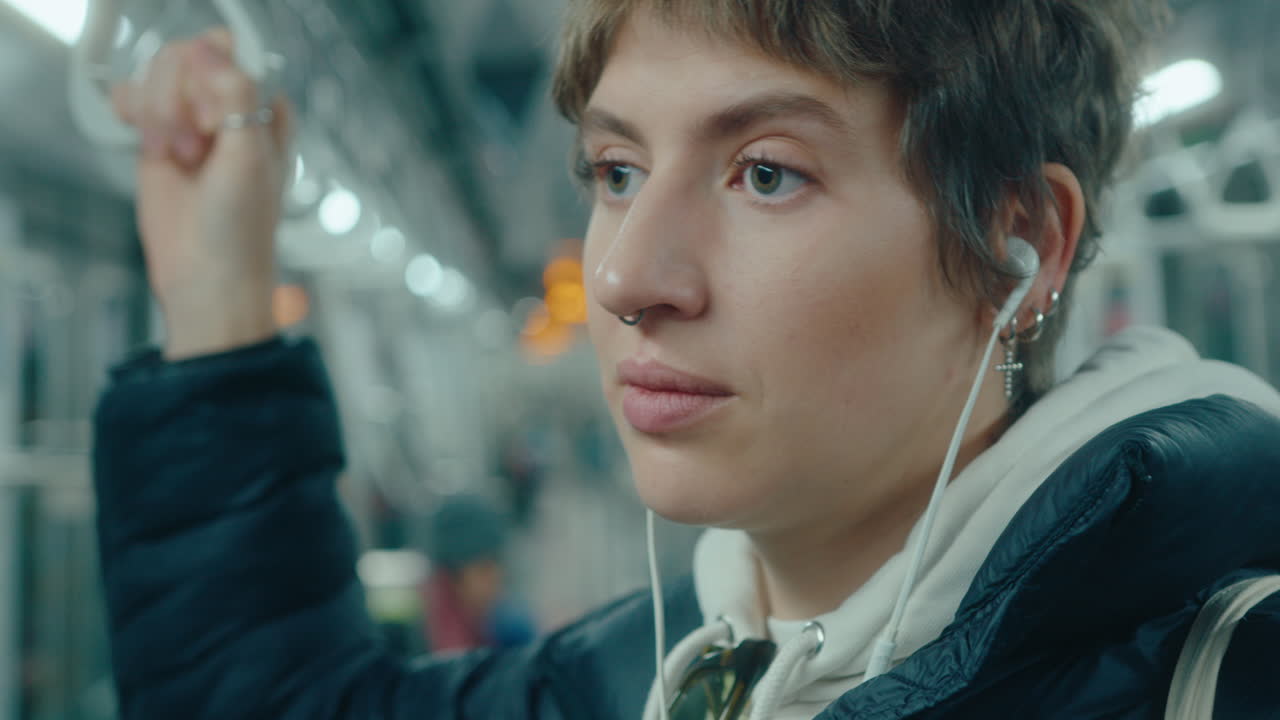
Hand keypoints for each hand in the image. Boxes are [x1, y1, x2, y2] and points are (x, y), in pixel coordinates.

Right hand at [112, 29, 292, 359]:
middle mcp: (227, 112)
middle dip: (180, 98)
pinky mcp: (158, 140)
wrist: (207, 277)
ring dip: (157, 110)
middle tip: (193, 147)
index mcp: (263, 111)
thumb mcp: (249, 156)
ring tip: (176, 155)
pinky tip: (145, 139)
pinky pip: (134, 98)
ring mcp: (191, 125)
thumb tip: (210, 48)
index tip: (214, 118)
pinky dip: (131, 109)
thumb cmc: (242, 228)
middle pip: (187, 60)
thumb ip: (236, 95)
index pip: (232, 55)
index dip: (213, 79)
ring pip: (158, 77)